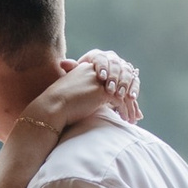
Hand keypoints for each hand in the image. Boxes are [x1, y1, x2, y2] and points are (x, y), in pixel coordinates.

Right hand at [18, 54, 140, 155]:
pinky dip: (126, 111)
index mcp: (87, 67)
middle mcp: (95, 70)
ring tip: (134, 119)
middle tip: (136, 113)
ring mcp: (99, 80)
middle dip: (130, 97)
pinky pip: (121, 100)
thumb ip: (86, 90)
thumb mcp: (73, 91)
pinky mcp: (102, 91)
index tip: (127, 101)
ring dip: (131, 106)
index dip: (121, 89)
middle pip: (120, 81)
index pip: (112, 74)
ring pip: (123, 91)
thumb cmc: (58, 104)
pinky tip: (127, 120)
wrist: (51, 108)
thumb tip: (97, 99)